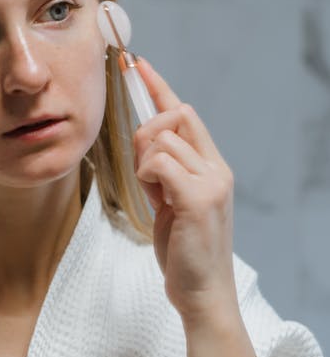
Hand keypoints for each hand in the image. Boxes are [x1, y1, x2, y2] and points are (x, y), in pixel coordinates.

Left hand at [133, 56, 237, 323]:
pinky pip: (157, 162)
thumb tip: (145, 144)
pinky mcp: (198, 197)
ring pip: (161, 140)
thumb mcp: (173, 203)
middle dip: (148, 130)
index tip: (138, 65)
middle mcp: (216, 167)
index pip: (185, 114)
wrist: (202, 291)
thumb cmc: (184, 250)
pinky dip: (147, 177)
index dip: (160, 87)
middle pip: (175, 116)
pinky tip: (156, 201)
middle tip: (144, 168)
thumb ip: (166, 172)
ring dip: (144, 164)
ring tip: (155, 196)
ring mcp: (211, 181)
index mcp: (212, 166)